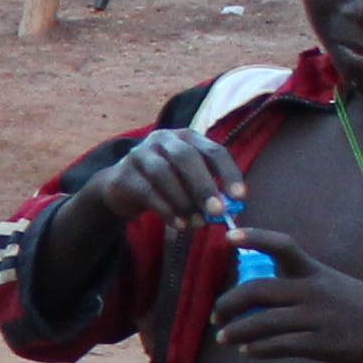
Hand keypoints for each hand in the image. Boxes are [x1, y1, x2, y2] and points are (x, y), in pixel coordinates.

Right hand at [90, 126, 240, 232]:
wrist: (122, 188)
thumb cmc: (166, 184)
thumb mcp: (189, 182)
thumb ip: (208, 191)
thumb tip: (231, 212)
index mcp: (187, 137)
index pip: (214, 151)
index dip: (229, 173)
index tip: (240, 197)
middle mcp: (163, 139)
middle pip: (185, 157)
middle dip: (203, 185)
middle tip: (218, 211)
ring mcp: (140, 153)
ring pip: (163, 173)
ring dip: (183, 201)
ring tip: (197, 223)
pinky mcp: (123, 174)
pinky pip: (147, 192)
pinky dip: (165, 210)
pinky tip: (178, 225)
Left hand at [209, 228, 362, 362]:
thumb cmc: (355, 306)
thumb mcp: (331, 282)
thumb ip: (297, 282)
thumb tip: (257, 291)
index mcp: (314, 271)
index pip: (283, 247)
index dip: (256, 238)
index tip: (229, 237)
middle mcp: (314, 290)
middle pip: (259, 290)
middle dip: (229, 303)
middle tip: (215, 314)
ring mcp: (317, 318)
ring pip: (264, 322)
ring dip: (237, 331)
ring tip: (223, 337)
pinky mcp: (321, 344)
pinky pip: (280, 345)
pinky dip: (258, 349)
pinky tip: (247, 351)